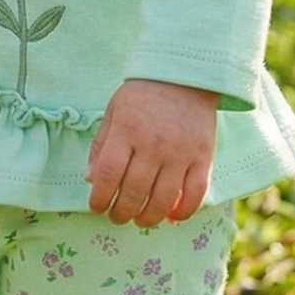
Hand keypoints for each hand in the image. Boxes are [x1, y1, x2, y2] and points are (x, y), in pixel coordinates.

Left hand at [84, 77, 218, 227]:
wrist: (185, 74)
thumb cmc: (143, 94)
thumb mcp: (114, 112)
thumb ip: (101, 146)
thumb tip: (91, 180)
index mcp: (126, 131)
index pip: (109, 175)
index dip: (100, 198)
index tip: (97, 207)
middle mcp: (153, 145)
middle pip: (134, 192)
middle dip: (122, 213)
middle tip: (117, 217)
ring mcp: (180, 153)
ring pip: (163, 199)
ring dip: (149, 217)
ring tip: (140, 220)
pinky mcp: (203, 156)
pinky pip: (195, 193)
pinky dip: (184, 211)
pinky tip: (172, 217)